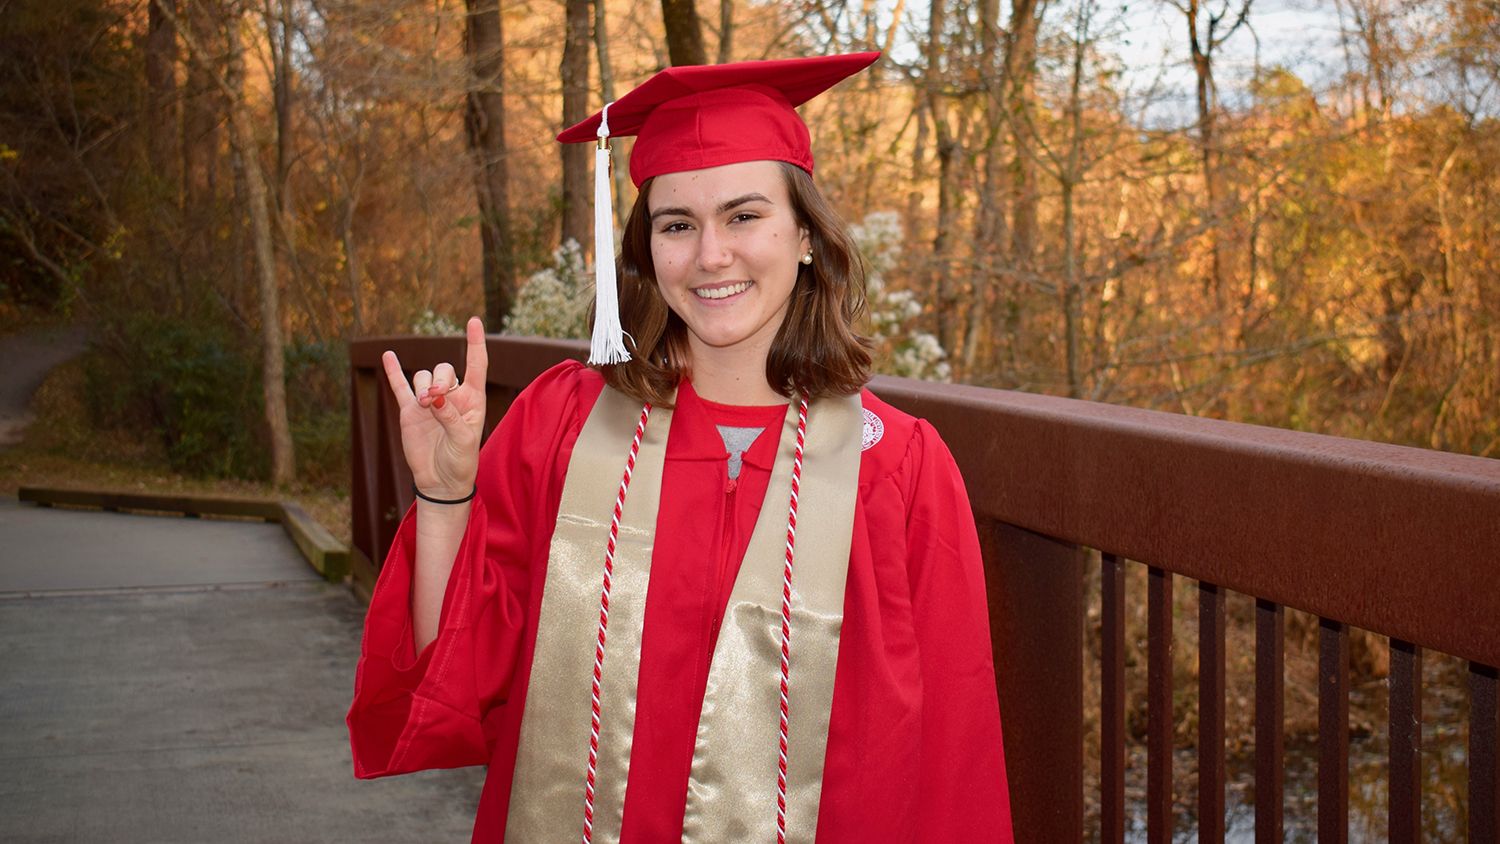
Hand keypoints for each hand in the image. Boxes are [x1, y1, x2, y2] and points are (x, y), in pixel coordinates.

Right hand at [381, 316, 488, 500]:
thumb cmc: (461, 462)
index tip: (473, 321)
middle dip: (440, 380)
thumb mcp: (463, 441)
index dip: (475, 343)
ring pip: (423, 376)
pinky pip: (400, 386)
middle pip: (444, 369)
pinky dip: (394, 371)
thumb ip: (450, 417)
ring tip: (424, 406)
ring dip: (422, 386)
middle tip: (435, 400)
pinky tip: (388, 356)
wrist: (440, 481)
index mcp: (472, 399)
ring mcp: (429, 401)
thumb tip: (433, 397)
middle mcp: (451, 396)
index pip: (476, 365)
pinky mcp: (410, 410)